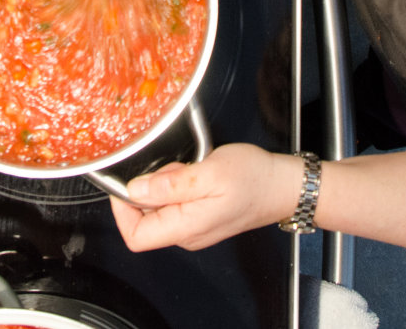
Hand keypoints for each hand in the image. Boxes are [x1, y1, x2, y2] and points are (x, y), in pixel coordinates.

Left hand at [108, 144, 303, 251]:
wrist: (283, 186)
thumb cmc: (254, 179)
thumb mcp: (209, 173)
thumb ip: (170, 184)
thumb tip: (134, 190)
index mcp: (186, 227)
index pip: (135, 236)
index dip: (122, 210)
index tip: (127, 184)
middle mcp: (187, 234)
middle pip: (144, 220)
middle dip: (149, 189)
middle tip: (174, 169)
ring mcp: (194, 227)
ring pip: (159, 208)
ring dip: (165, 184)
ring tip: (191, 169)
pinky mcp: (201, 217)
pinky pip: (175, 204)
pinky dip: (178, 185)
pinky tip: (197, 173)